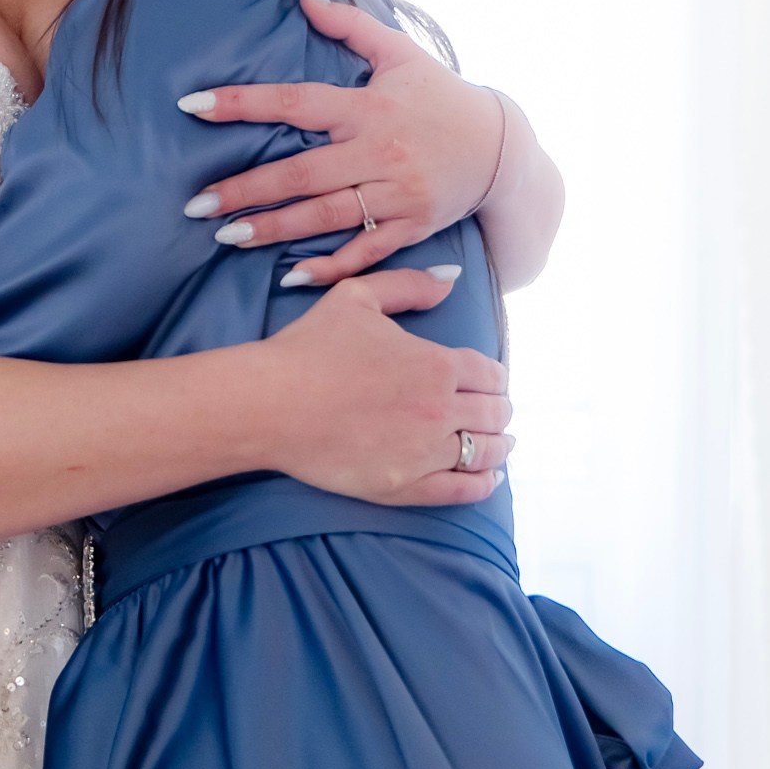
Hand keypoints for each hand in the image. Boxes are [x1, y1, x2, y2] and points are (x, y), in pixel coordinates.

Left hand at [178, 0, 502, 282]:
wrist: (503, 148)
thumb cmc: (441, 95)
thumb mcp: (400, 52)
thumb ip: (348, 24)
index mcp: (369, 107)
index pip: (296, 103)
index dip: (243, 103)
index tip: (194, 105)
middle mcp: (380, 152)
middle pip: (302, 174)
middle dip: (247, 190)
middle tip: (198, 203)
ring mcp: (397, 195)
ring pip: (327, 216)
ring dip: (274, 229)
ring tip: (227, 236)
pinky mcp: (412, 227)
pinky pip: (366, 252)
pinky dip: (331, 266)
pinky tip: (291, 275)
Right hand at [255, 266, 512, 504]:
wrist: (270, 404)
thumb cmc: (308, 348)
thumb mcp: (356, 297)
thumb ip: (408, 285)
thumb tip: (451, 278)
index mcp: (436, 364)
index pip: (491, 375)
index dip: (495, 378)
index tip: (490, 382)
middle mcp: (440, 410)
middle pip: (494, 414)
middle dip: (498, 410)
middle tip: (494, 412)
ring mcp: (425, 453)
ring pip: (485, 453)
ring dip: (498, 445)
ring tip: (499, 443)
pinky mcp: (405, 486)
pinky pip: (462, 490)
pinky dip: (483, 483)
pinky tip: (488, 478)